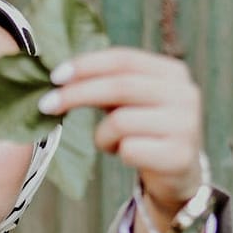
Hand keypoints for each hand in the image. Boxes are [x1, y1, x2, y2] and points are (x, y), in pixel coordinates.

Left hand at [39, 47, 204, 232]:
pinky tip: (126, 156)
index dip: (87, 65)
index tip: (55, 76)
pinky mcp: (179, 156)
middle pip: (120, 86)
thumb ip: (105, 83)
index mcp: (172, 72)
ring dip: (102, 136)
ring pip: (120, 122)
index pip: (123, 59)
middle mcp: (185, 94)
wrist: (177, 173)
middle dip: (77, 94)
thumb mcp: (129, 101)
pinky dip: (117, 153)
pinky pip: (129, 150)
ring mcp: (186, 126)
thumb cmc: (145, 131)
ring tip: (109, 143)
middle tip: (46, 105)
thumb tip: (59, 76)